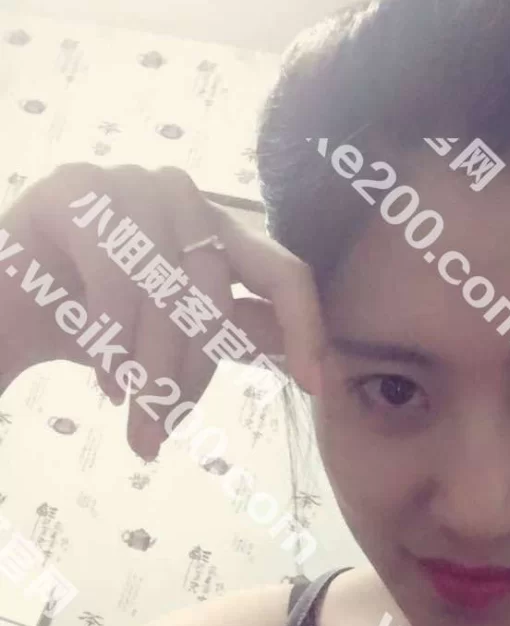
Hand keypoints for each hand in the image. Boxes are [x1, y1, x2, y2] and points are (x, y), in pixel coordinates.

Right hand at [0, 163, 325, 458]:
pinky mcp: (77, 188)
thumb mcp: (173, 342)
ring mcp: (132, 186)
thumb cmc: (86, 330)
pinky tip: (95, 372)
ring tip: (120, 404)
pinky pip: (118, 280)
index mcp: (217, 238)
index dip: (306, 326)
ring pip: (167, 293)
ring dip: (143, 366)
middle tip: (152, 438)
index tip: (316, 385)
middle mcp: (185, 203)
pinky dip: (107, 339)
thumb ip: (234, 339)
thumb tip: (314, 366)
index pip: (284, 273)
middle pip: (217, 298)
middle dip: (182, 378)